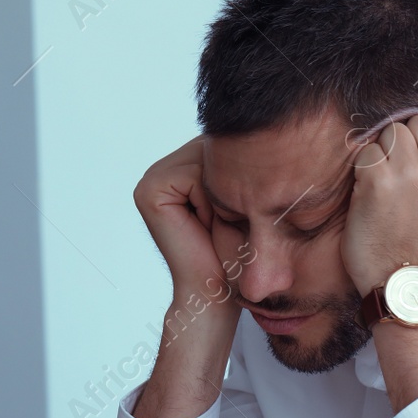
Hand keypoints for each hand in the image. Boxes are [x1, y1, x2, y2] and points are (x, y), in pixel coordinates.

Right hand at [133, 136, 232, 304]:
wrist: (217, 293)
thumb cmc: (237, 254)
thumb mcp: (246, 202)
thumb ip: (242, 167)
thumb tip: (267, 124)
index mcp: (183, 166)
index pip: (224, 148)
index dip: (244, 178)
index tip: (240, 212)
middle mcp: (163, 168)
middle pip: (215, 152)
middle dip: (233, 186)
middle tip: (231, 222)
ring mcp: (153, 177)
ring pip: (210, 164)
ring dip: (224, 196)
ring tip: (220, 224)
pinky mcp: (150, 190)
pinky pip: (198, 178)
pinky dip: (212, 202)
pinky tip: (207, 225)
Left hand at [342, 112, 417, 292]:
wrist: (408, 277)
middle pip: (416, 124)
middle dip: (410, 147)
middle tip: (410, 182)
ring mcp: (409, 169)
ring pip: (391, 133)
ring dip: (387, 155)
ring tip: (393, 187)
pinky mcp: (377, 180)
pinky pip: (367, 152)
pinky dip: (366, 170)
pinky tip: (375, 194)